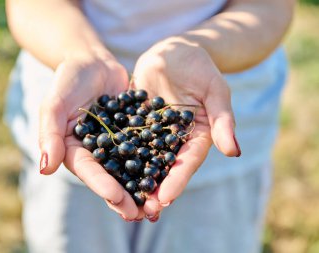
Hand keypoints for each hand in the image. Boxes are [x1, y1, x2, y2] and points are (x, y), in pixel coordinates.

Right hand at [38, 52, 140, 219]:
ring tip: (156, 204)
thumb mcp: (55, 102)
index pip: (88, 170)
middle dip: (124, 196)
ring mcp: (116, 143)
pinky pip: (145, 146)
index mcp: (75, 149)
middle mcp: (97, 151)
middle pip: (110, 176)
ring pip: (130, 168)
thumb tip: (45, 169)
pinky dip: (156, 160)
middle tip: (139, 214)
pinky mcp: (133, 132)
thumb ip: (50, 133)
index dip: (101, 184)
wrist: (92, 61)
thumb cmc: (68, 79)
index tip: (117, 197)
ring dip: (141, 186)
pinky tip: (170, 172)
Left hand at [132, 37, 240, 218]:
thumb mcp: (215, 91)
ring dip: (134, 180)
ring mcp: (152, 132)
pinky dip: (117, 155)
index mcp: (196, 136)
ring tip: (122, 199)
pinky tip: (105, 168)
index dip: (177, 181)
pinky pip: (125, 139)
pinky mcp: (134, 122)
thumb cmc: (200, 67)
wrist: (174, 52)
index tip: (165, 198)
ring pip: (143, 159)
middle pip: (164, 168)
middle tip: (142, 211)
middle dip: (154, 189)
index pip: (187, 162)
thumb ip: (223, 120)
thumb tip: (234, 151)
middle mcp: (173, 139)